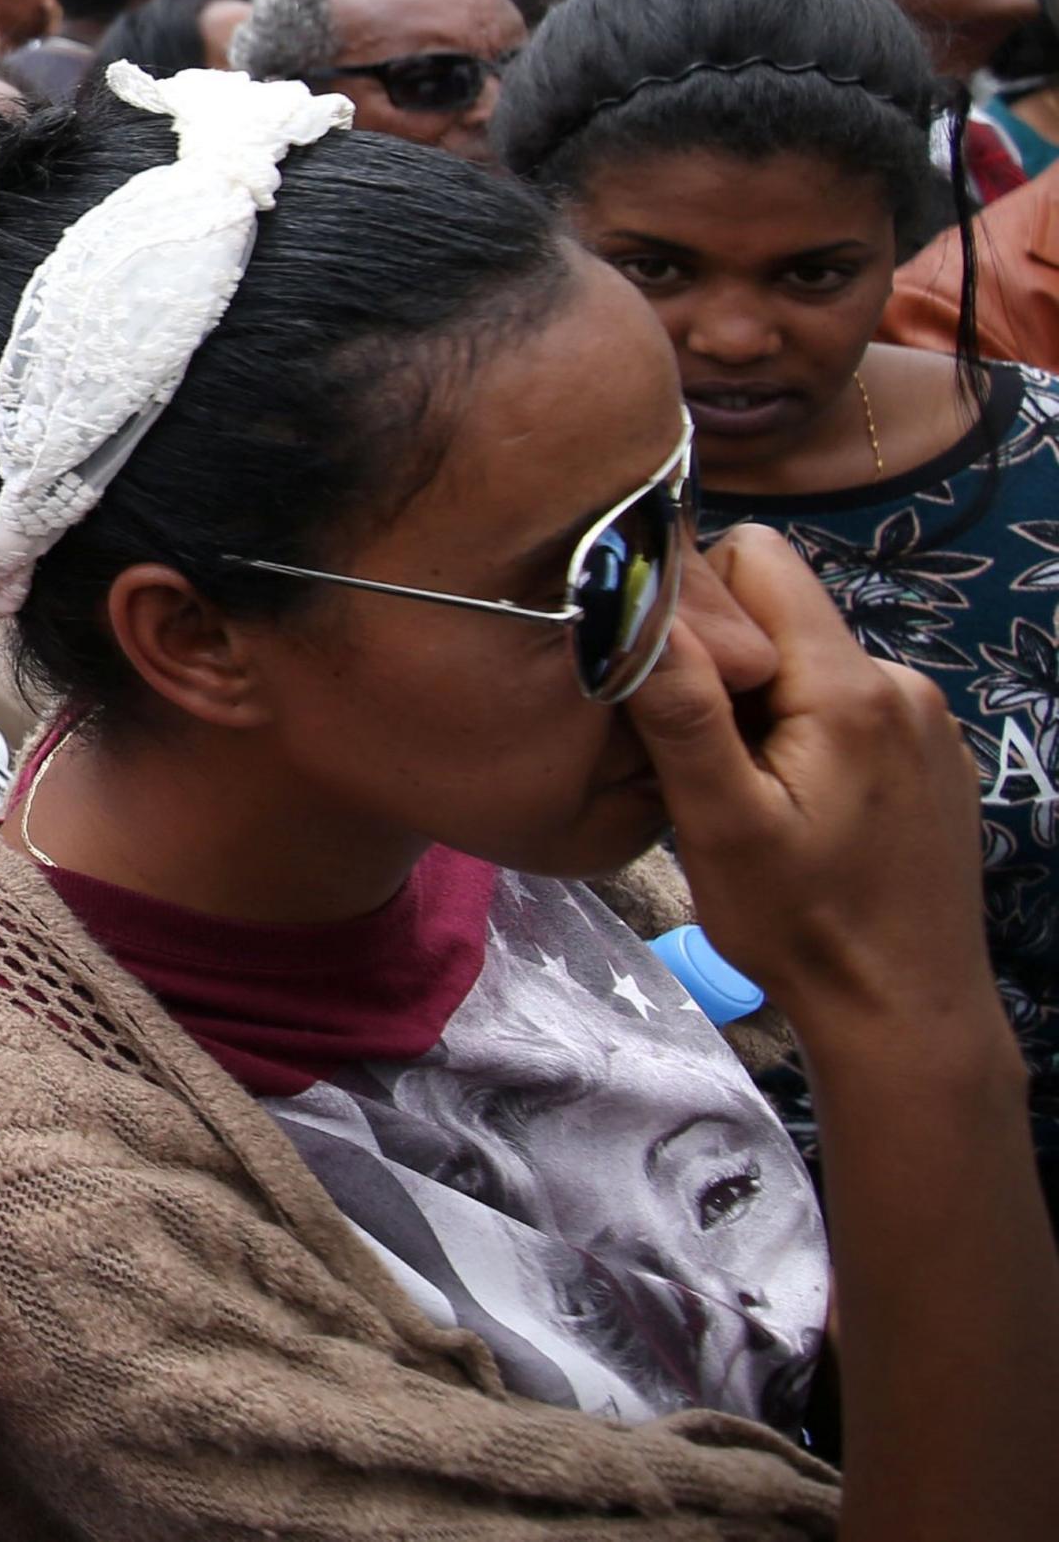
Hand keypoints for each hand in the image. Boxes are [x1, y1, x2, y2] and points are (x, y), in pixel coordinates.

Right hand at [631, 527, 994, 1033]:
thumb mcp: (720, 824)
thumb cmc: (802, 925)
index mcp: (848, 687)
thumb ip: (681, 712)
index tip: (678, 687)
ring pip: (810, 658)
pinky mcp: (934, 753)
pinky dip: (807, 733)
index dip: (701, 602)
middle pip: (784, 608)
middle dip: (730, 663)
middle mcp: (902, 682)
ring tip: (754, 792)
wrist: (905, 1011)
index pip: (760, 557)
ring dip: (766, 704)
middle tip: (708, 759)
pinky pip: (848, 700)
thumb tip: (632, 608)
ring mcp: (927, 718)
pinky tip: (801, 807)